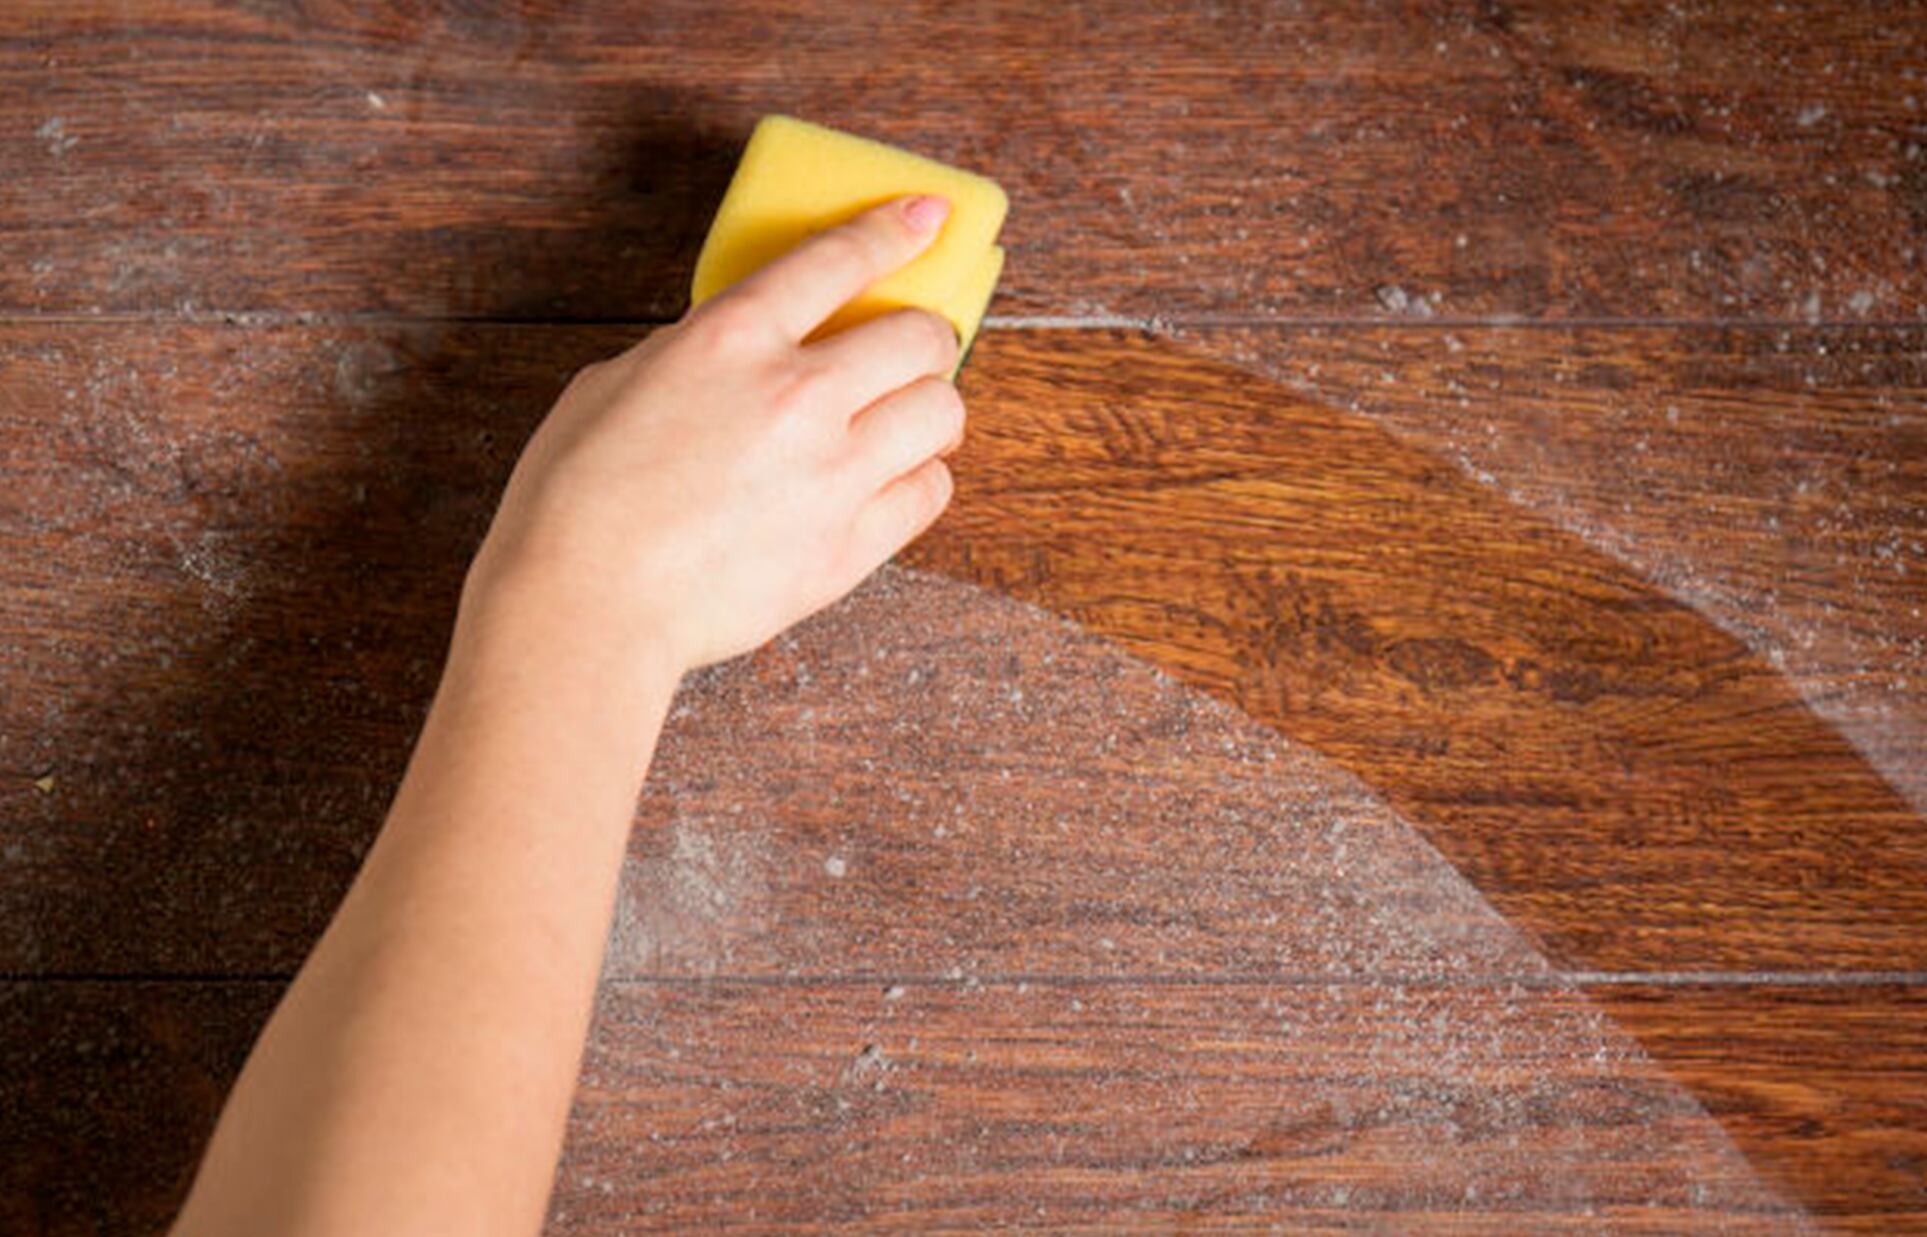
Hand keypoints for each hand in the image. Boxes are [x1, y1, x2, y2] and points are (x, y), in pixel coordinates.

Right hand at [466, 195, 964, 675]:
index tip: (928, 217)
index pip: (839, 260)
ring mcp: (832, 473)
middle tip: (908, 355)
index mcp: (730, 338)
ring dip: (931, 410)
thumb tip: (733, 359)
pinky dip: (921, 480)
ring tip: (907, 423)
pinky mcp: (847, 546)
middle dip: (924, 337)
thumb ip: (693, 357)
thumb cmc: (575, 500)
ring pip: (943, 412)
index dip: (895, 230)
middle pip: (921, 336)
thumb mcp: (615, 385)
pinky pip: (929, 494)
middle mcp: (796, 395)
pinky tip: (893, 482)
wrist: (586, 605)